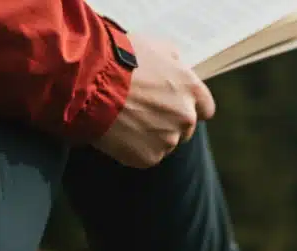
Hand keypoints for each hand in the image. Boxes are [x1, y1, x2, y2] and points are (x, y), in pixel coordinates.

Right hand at [92, 38, 216, 167]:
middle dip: (168, 122)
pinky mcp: (149, 157)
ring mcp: (168, 140)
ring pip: (165, 143)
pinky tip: (118, 133)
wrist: (91, 83)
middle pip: (185, 128)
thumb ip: (173, 60)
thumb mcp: (154, 46)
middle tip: (142, 113)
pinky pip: (145, 156)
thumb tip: (176, 67)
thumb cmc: (119, 59)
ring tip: (126, 120)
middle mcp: (186, 117)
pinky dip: (134, 149)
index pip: (206, 108)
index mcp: (191, 90)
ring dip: (150, 136)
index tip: (175, 106)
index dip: (190, 107)